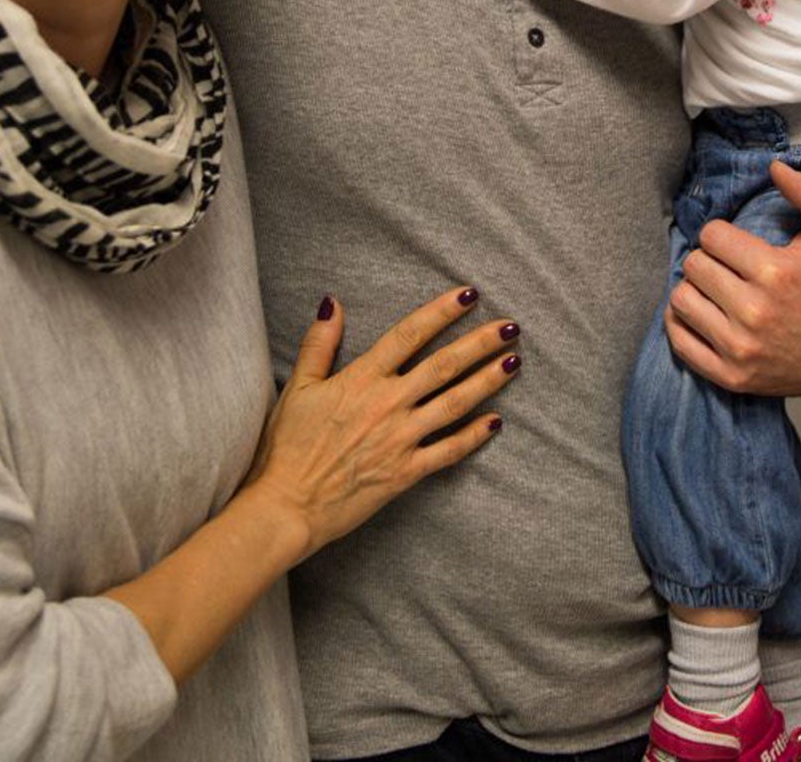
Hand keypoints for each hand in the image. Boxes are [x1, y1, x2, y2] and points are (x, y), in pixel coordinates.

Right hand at [242, 286, 521, 559]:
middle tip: (512, 326)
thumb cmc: (287, 448)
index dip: (442, 311)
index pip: (409, 334)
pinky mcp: (406, 472)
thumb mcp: (297, 388)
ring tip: (514, 362)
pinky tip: (496, 421)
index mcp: (361, 379)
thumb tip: (333, 303)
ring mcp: (400, 438)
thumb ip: (319, 344)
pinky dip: (474, 436)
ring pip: (455, 403)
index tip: (469, 294)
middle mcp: (388, 404)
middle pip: (444, 365)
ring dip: (487, 381)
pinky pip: (448, 451)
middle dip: (481, 343)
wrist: (287, 506)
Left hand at [665, 160, 800, 397]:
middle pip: (694, 265)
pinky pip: (679, 341)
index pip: (711, 236)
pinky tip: (699, 314)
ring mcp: (739, 346)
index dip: (720, 236)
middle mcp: (754, 310)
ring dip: (693, 291)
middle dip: (707, 261)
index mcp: (774, 272)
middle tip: (724, 268)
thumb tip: (775, 165)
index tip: (733, 245)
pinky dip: (681, 324)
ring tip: (712, 290)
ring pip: (681, 300)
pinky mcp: (729, 375)